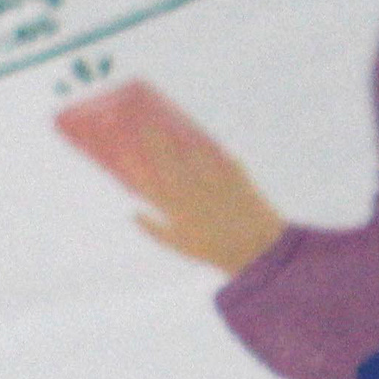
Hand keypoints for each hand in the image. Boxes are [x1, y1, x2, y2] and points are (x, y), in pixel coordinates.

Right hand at [122, 113, 284, 272]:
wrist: (256, 253)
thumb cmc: (213, 250)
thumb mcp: (179, 245)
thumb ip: (154, 230)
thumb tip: (133, 214)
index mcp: (176, 213)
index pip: (147, 185)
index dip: (133, 166)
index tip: (122, 149)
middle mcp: (193, 198)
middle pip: (168, 164)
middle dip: (154, 143)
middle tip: (145, 125)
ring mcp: (216, 188)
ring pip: (193, 158)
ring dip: (179, 141)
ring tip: (168, 127)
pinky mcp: (238, 181)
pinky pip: (222, 160)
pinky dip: (211, 150)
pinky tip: (200, 140)